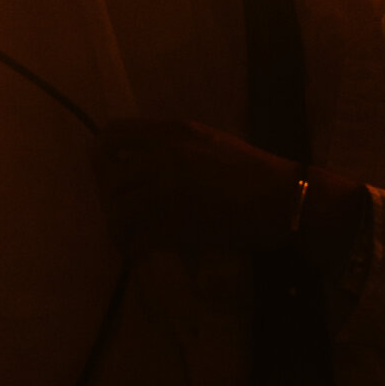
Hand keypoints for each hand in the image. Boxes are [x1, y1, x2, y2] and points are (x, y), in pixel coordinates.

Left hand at [91, 118, 305, 260]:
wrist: (283, 198)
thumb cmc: (252, 169)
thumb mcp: (208, 140)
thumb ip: (172, 145)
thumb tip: (139, 160)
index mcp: (172, 132)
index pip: (112, 134)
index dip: (101, 155)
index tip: (106, 171)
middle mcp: (164, 157)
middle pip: (109, 178)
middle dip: (109, 199)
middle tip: (120, 214)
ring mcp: (169, 192)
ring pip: (118, 211)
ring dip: (118, 228)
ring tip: (127, 239)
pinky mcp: (178, 224)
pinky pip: (138, 239)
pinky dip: (134, 248)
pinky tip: (141, 253)